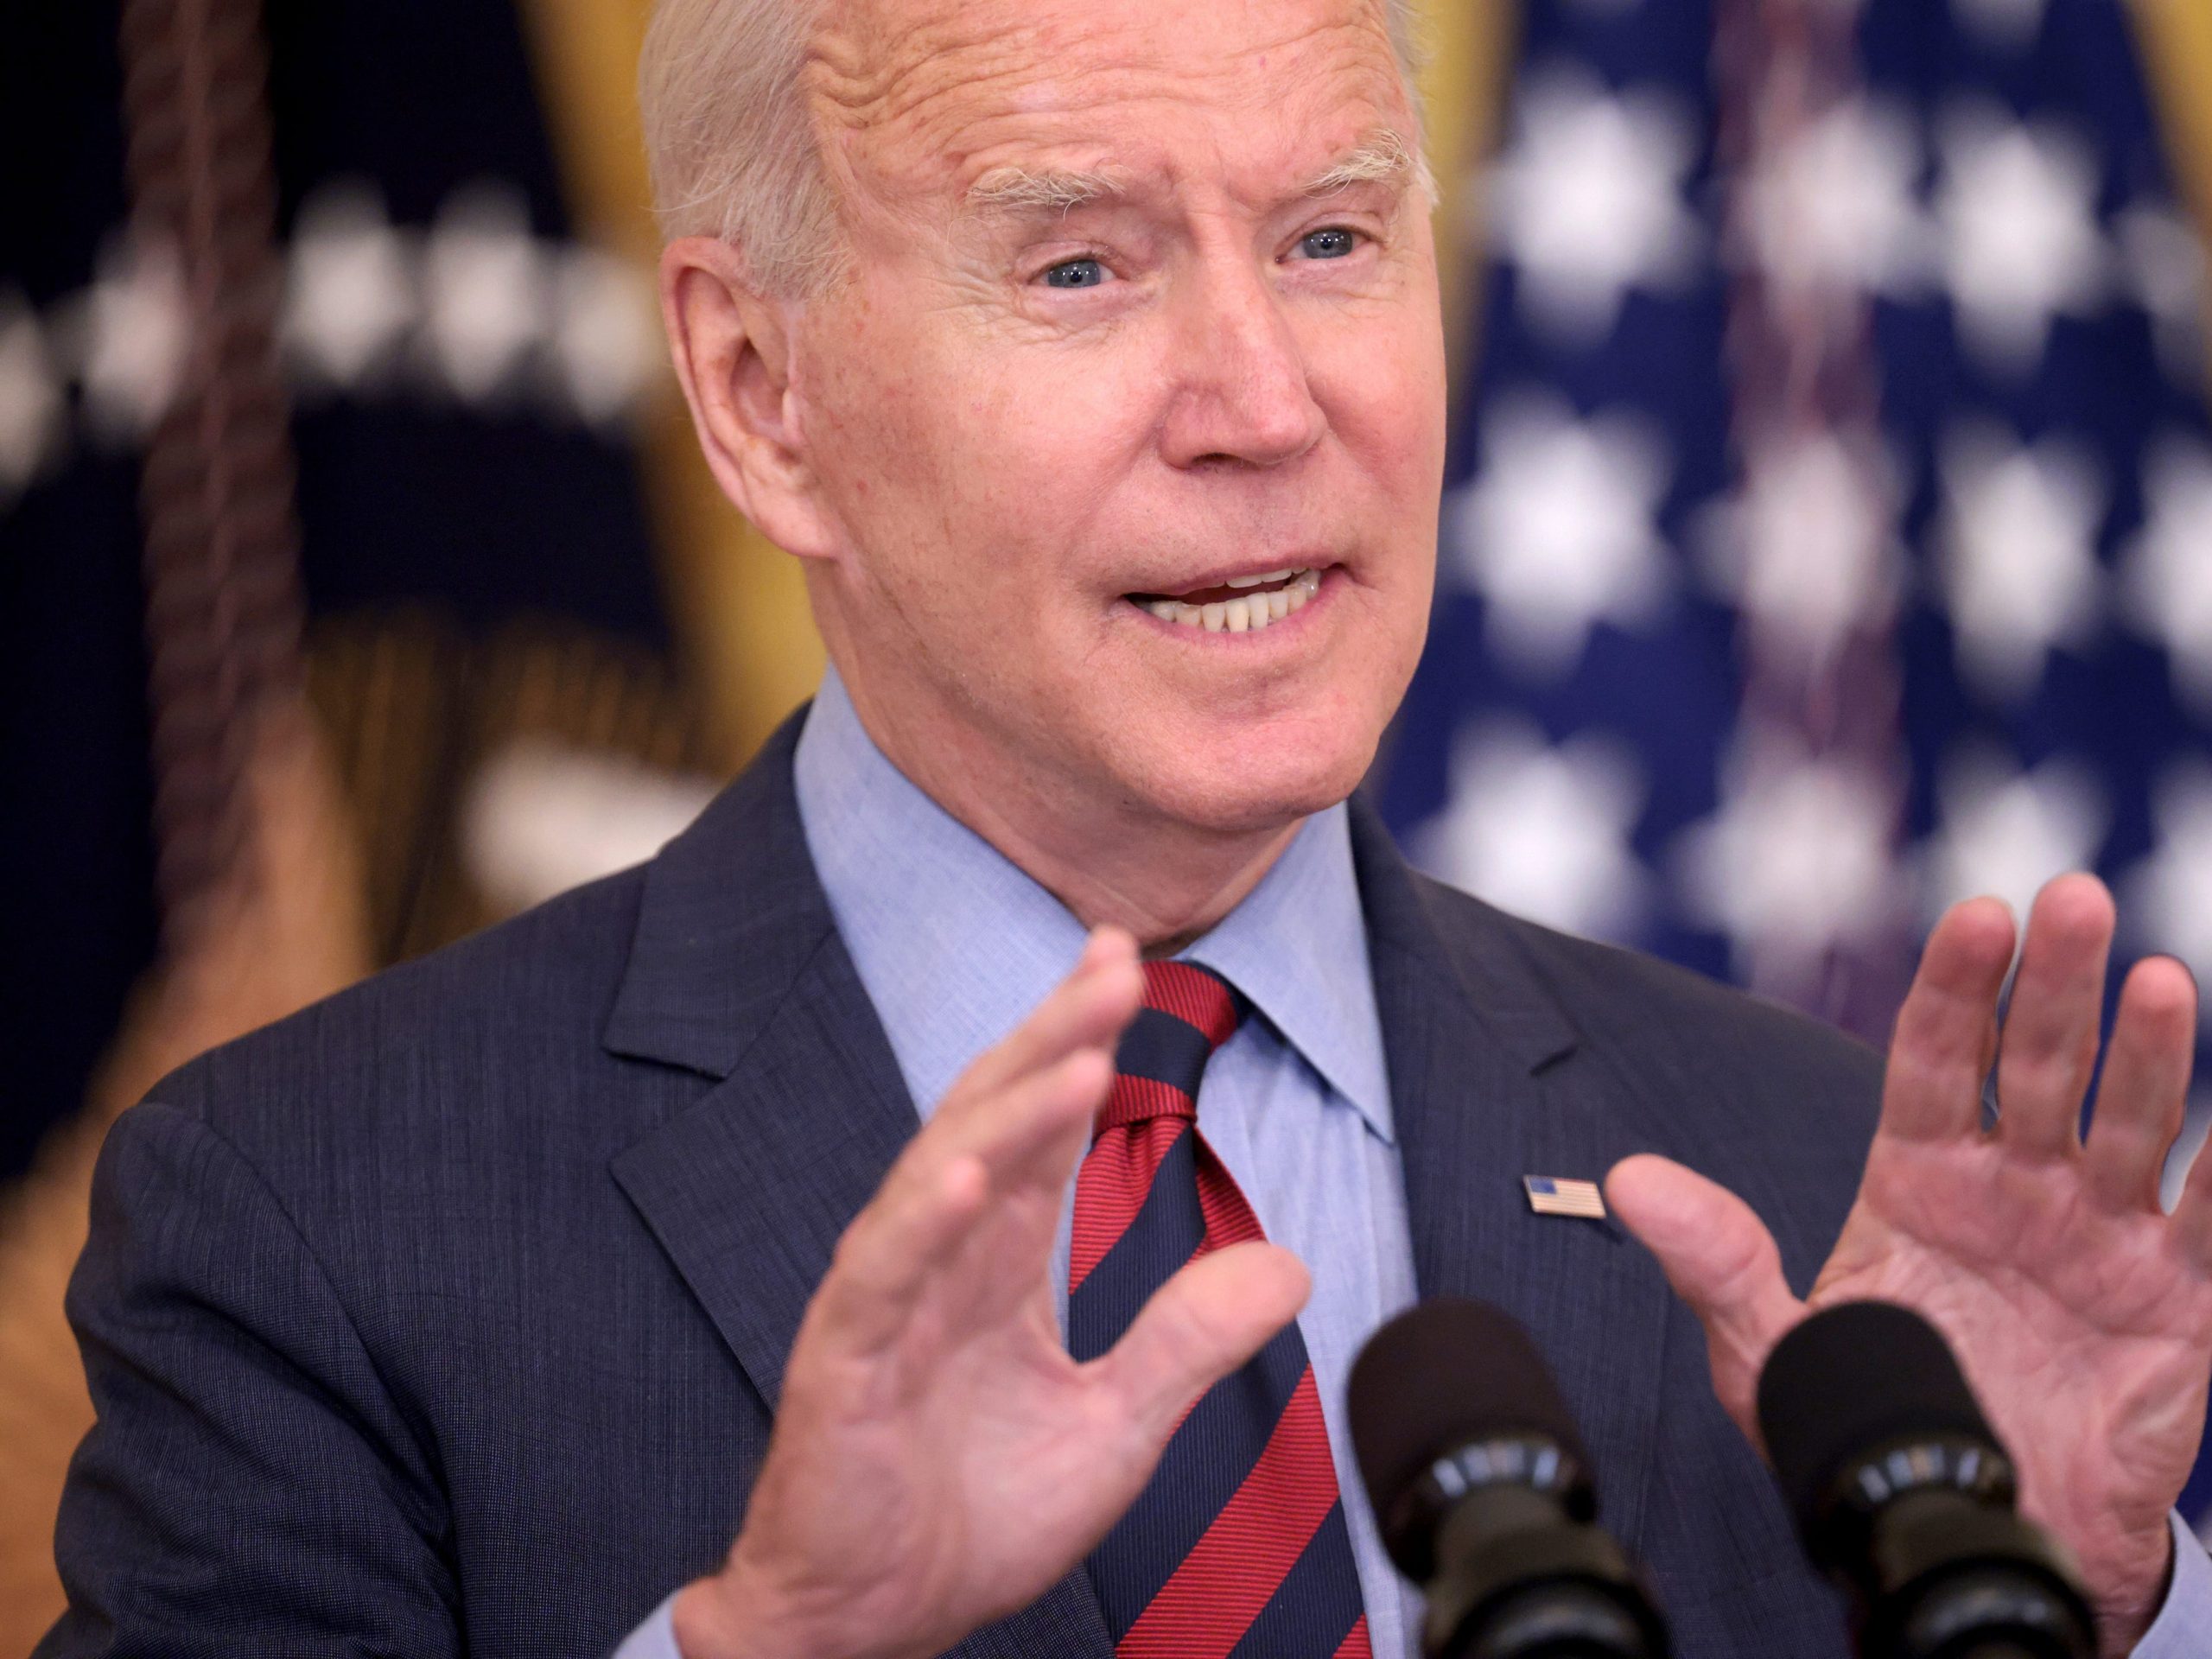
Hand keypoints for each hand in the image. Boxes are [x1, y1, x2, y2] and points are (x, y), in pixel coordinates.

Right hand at [672, 928, 1309, 1658]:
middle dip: (1054, 1038)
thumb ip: (1186, 1340)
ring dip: (1009, 1113)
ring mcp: (888, 1304)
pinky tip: (967, 1174)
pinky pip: (881, 1277)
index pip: (1040, 1128)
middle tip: (1114, 964)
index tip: (1124, 959)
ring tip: (1077, 1052)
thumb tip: (1288, 1265)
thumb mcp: (1115, 1424)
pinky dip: (921, 1224)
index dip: (1078, 1042)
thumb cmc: (973, 1517)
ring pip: (942, 1177)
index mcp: (996, 1262)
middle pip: (993, 1121)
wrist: (877, 1624)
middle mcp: (940, 1260)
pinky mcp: (842, 1364)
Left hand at [1608, 875, 2211, 1656]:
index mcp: (1921, 1178)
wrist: (1968, 1526)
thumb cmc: (1874, 1424)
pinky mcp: (2174, 1301)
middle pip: (2039, 1064)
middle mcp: (2015, 1188)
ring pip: (2129, 1124)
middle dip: (2054, 983)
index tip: (1975, 917)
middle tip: (2071, 898)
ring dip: (2150, 1053)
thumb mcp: (1774, 1352)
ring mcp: (2098, 1236)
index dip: (1955, 988)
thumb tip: (1626, 1179)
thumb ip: (1714, 1261)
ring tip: (2159, 979)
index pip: (1938, 1059)